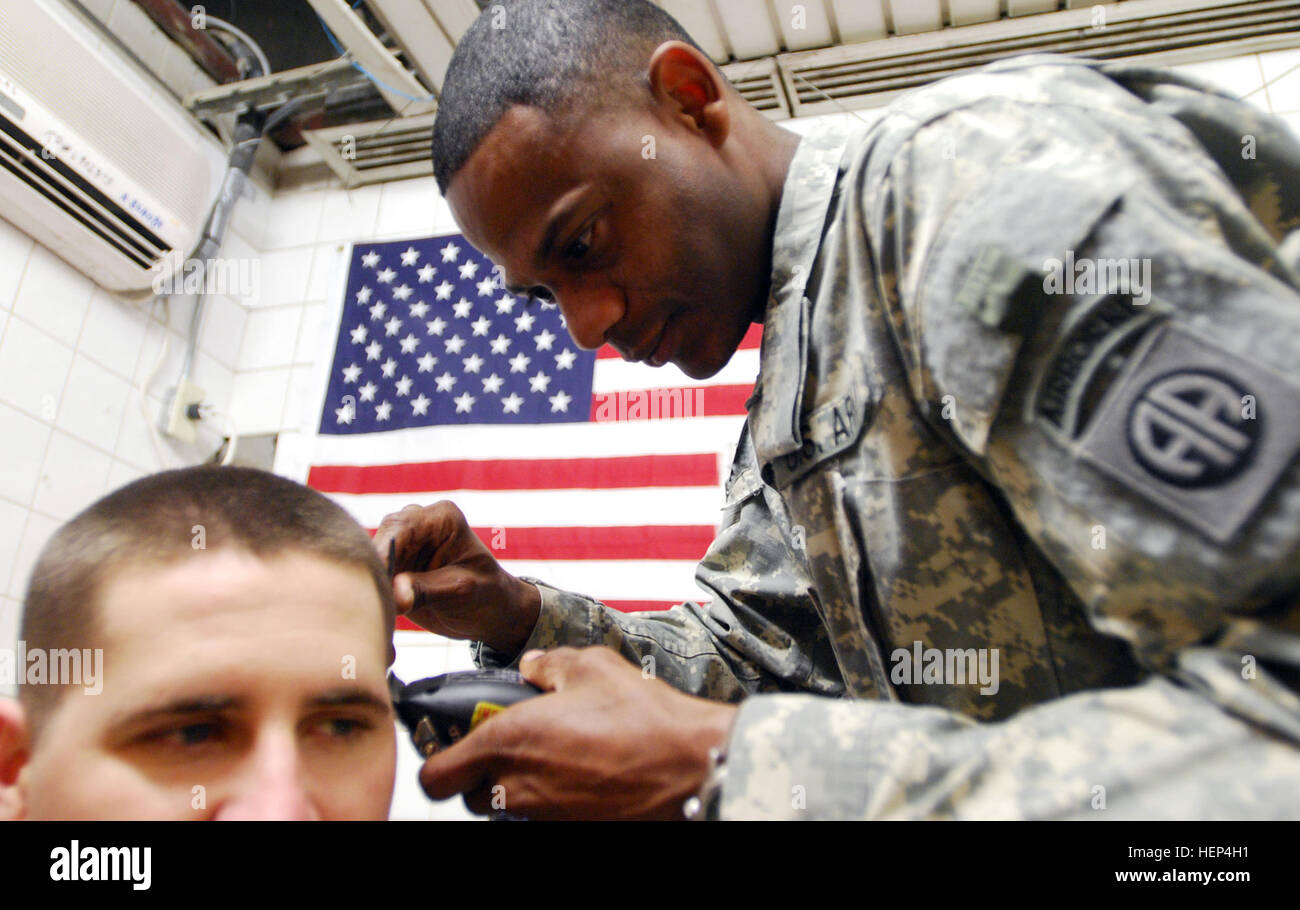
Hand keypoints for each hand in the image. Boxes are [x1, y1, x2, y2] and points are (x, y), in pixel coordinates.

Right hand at [372, 501, 540, 653]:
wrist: (491, 613)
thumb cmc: (486, 594)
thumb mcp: (461, 591)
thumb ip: (427, 589)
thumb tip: (396, 594)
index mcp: (442, 518)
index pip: (402, 526)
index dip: (384, 550)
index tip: (374, 574)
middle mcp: (418, 524)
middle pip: (381, 539)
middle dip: (374, 567)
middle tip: (371, 596)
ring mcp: (404, 545)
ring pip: (371, 557)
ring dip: (370, 580)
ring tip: (373, 606)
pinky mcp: (394, 566)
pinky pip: (373, 574)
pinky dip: (371, 590)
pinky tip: (374, 607)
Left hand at [418, 647, 737, 819]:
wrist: (688, 765)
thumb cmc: (642, 717)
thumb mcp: (590, 667)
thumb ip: (546, 664)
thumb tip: (529, 667)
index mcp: (507, 742)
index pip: (434, 776)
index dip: (438, 759)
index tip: (452, 743)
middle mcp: (516, 786)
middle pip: (467, 796)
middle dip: (478, 772)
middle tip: (508, 744)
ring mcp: (542, 815)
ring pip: (503, 807)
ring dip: (513, 785)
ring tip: (550, 755)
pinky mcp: (567, 827)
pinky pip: (539, 815)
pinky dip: (547, 796)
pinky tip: (577, 771)